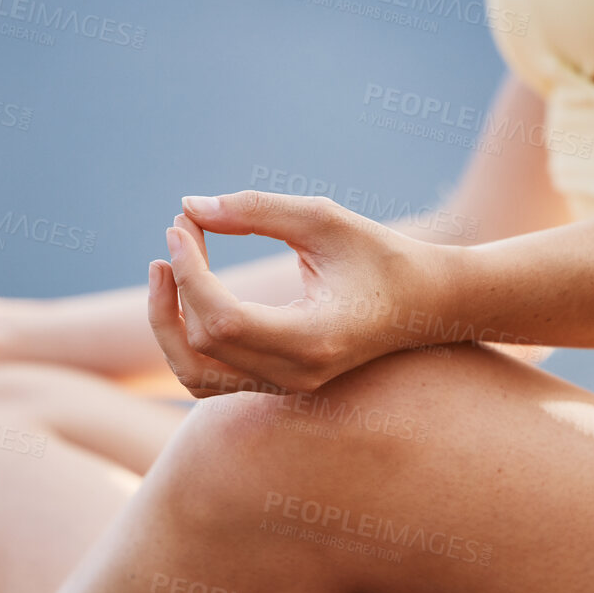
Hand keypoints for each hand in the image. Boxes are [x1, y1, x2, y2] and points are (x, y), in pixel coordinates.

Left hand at [147, 192, 449, 396]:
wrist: (426, 304)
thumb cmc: (381, 254)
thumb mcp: (325, 220)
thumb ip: (258, 211)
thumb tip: (190, 206)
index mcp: (314, 339)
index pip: (225, 321)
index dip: (191, 272)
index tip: (182, 224)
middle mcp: (296, 374)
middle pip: (201, 349)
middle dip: (174, 290)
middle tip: (175, 236)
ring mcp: (285, 386)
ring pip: (195, 375)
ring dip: (168, 325)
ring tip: (167, 270)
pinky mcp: (276, 382)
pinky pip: (210, 376)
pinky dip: (187, 339)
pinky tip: (190, 292)